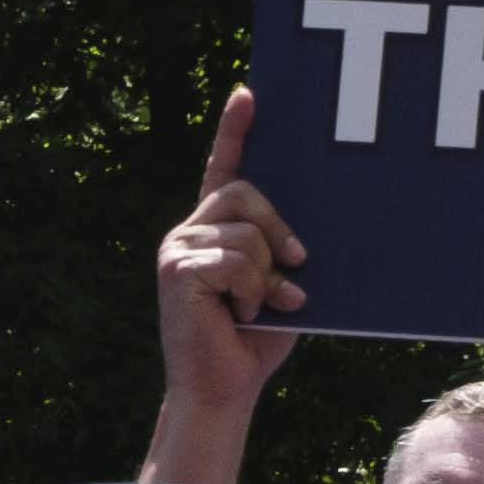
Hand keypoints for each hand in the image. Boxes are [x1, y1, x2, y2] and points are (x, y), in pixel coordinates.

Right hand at [157, 87, 308, 409]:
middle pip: (244, 193)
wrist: (222, 389)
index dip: (234, 130)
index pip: (224, 168)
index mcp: (214, 228)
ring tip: (266, 306)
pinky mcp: (178, 269)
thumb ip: (280, 247)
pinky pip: (235, 260)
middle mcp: (189, 229)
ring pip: (246, 232)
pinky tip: (244, 315)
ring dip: (268, 274)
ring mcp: (178, 247)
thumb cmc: (255, 340)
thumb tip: (305, 229)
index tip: (249, 94)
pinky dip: (254, 291)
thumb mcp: (278, 281)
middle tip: (297, 265)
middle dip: (278, 228)